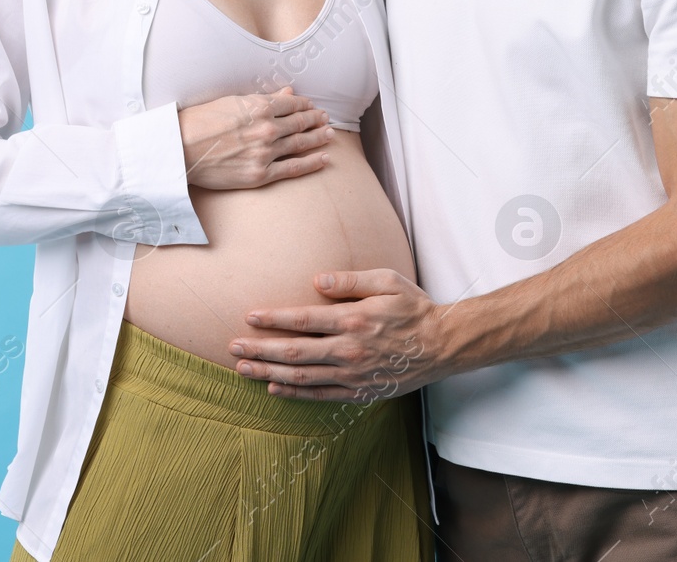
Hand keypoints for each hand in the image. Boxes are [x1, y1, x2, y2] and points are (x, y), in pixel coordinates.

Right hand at [178, 87, 334, 190]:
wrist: (180, 149)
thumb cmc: (199, 122)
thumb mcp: (232, 102)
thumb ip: (263, 99)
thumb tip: (287, 94)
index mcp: (259, 107)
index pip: (291, 104)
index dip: (304, 105)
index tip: (311, 106)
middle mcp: (267, 129)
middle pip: (300, 123)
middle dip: (315, 120)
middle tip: (325, 118)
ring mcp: (265, 152)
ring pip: (300, 144)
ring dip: (318, 138)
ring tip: (329, 134)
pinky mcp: (260, 174)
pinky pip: (293, 168)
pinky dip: (312, 163)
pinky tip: (324, 159)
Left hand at [227, 269, 448, 401]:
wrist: (443, 345)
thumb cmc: (414, 308)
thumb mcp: (387, 281)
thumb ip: (351, 280)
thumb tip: (317, 280)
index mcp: (354, 319)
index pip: (303, 320)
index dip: (273, 319)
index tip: (249, 317)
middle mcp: (350, 349)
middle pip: (294, 351)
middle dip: (260, 348)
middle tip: (233, 346)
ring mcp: (354, 374)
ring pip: (302, 376)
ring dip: (269, 372)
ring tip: (243, 368)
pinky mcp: (360, 391)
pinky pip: (321, 395)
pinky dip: (294, 393)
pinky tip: (274, 387)